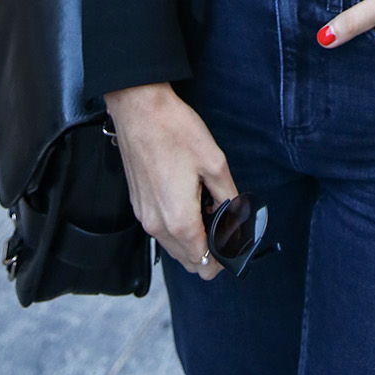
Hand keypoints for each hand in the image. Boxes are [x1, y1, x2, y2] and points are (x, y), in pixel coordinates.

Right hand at [103, 83, 237, 278]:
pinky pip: (160, 230)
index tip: (233, 241)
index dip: (223, 258)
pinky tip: (187, 198)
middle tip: (223, 220)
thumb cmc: (174, 131)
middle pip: (188, 261)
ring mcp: (144, 216)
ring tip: (206, 205)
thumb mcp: (214, 163)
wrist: (138, 109)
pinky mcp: (138, 204)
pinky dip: (176, 226)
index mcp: (179, 221)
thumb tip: (236, 217)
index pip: (204, 264)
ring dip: (192, 238)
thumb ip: (229, 197)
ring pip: (173, 247)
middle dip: (209, 249)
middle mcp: (157, 225)